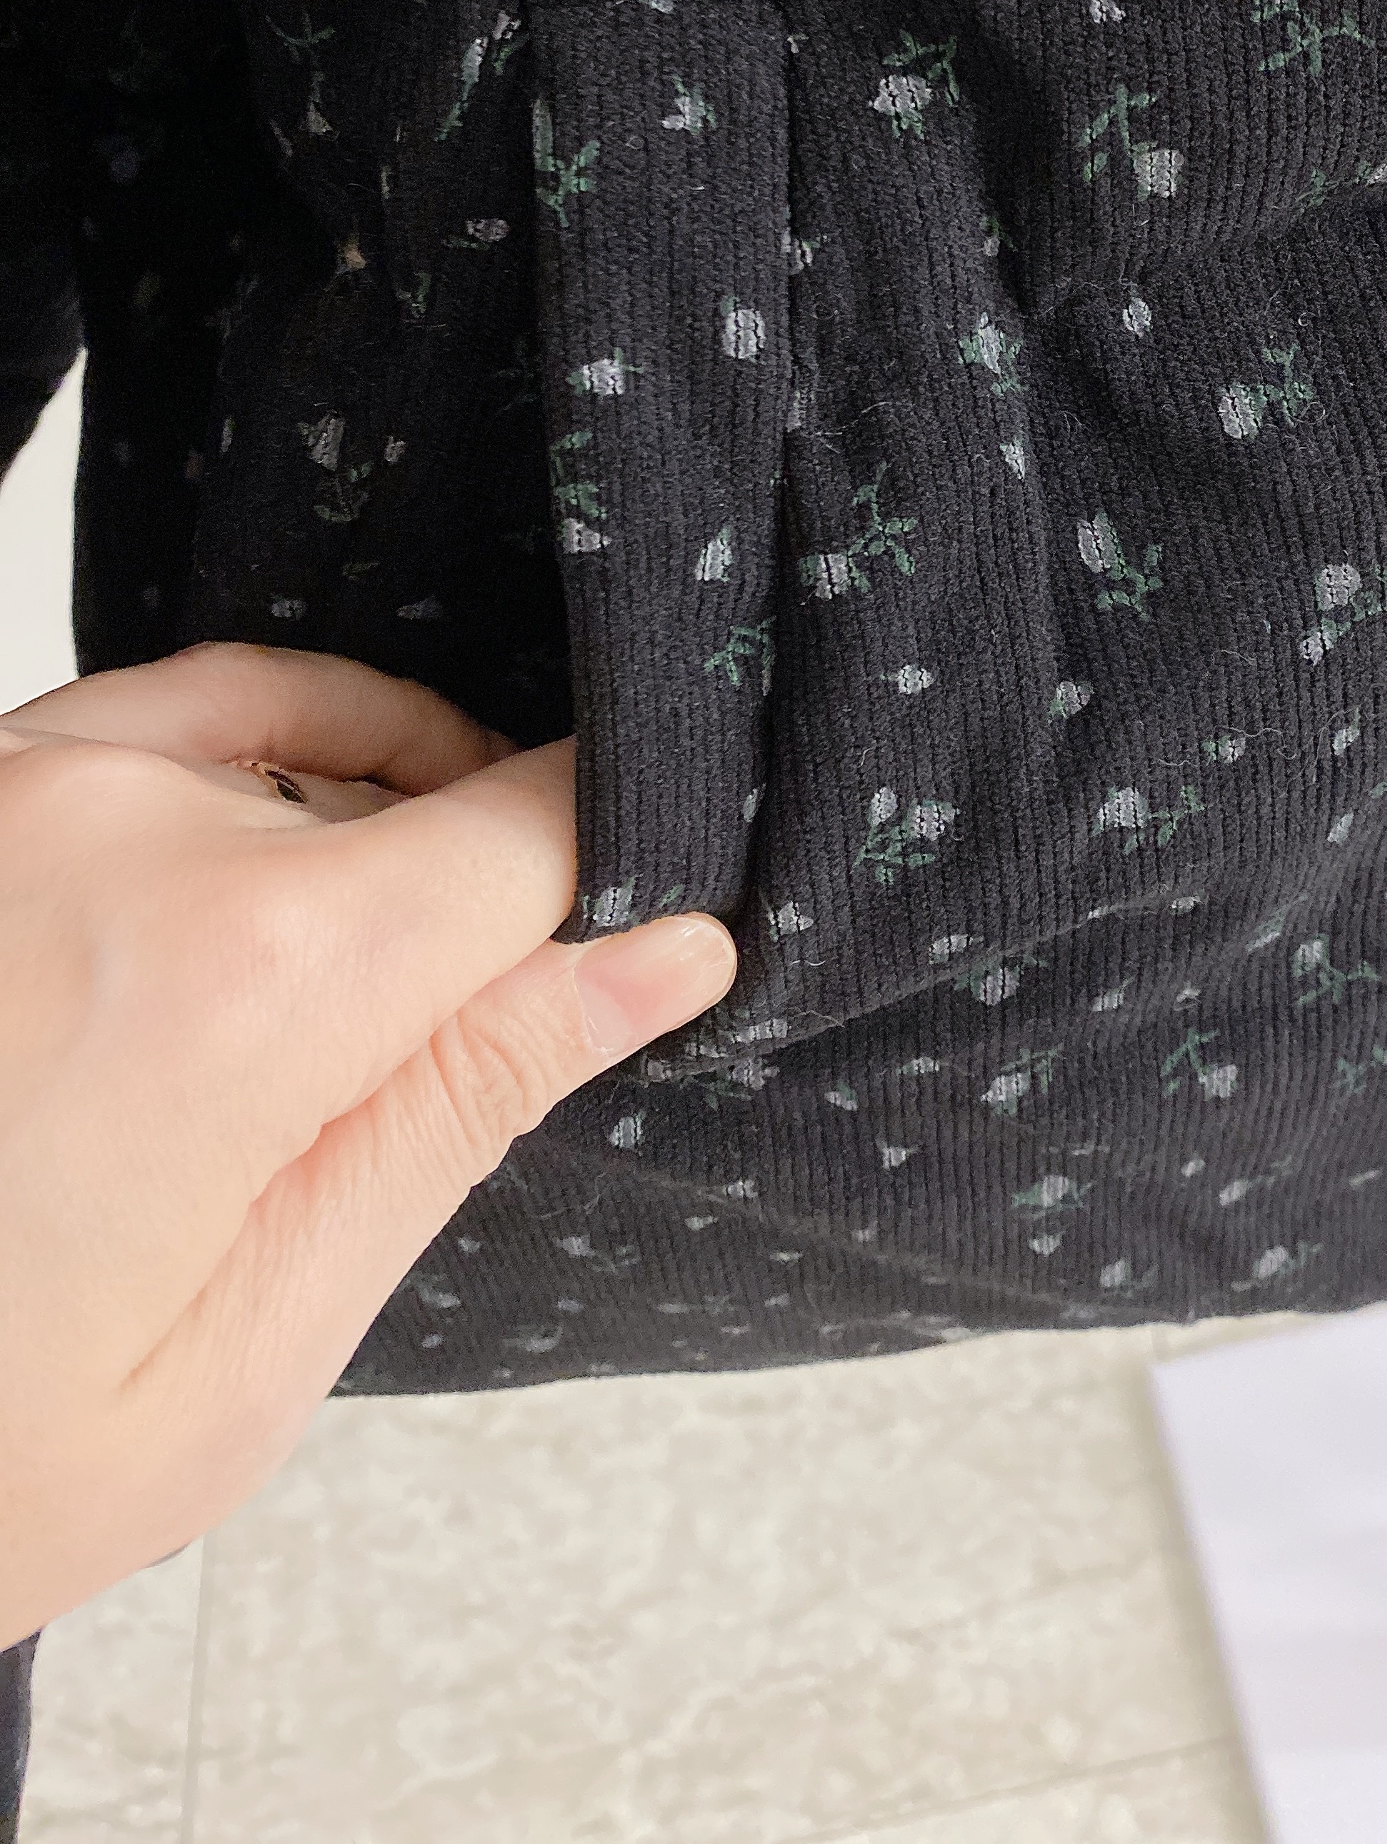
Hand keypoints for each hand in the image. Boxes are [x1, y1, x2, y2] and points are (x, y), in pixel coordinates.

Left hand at [0, 642, 737, 1649]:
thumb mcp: (250, 1340)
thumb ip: (463, 1101)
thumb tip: (659, 953)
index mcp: (239, 980)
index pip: (533, 831)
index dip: (611, 884)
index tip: (633, 941)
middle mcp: (123, 830)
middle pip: (422, 800)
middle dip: (466, 914)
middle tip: (404, 1078)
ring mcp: (19, 786)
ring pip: (306, 737)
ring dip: (360, 838)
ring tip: (325, 1014)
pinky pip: (170, 708)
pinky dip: (253, 766)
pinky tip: (260, 884)